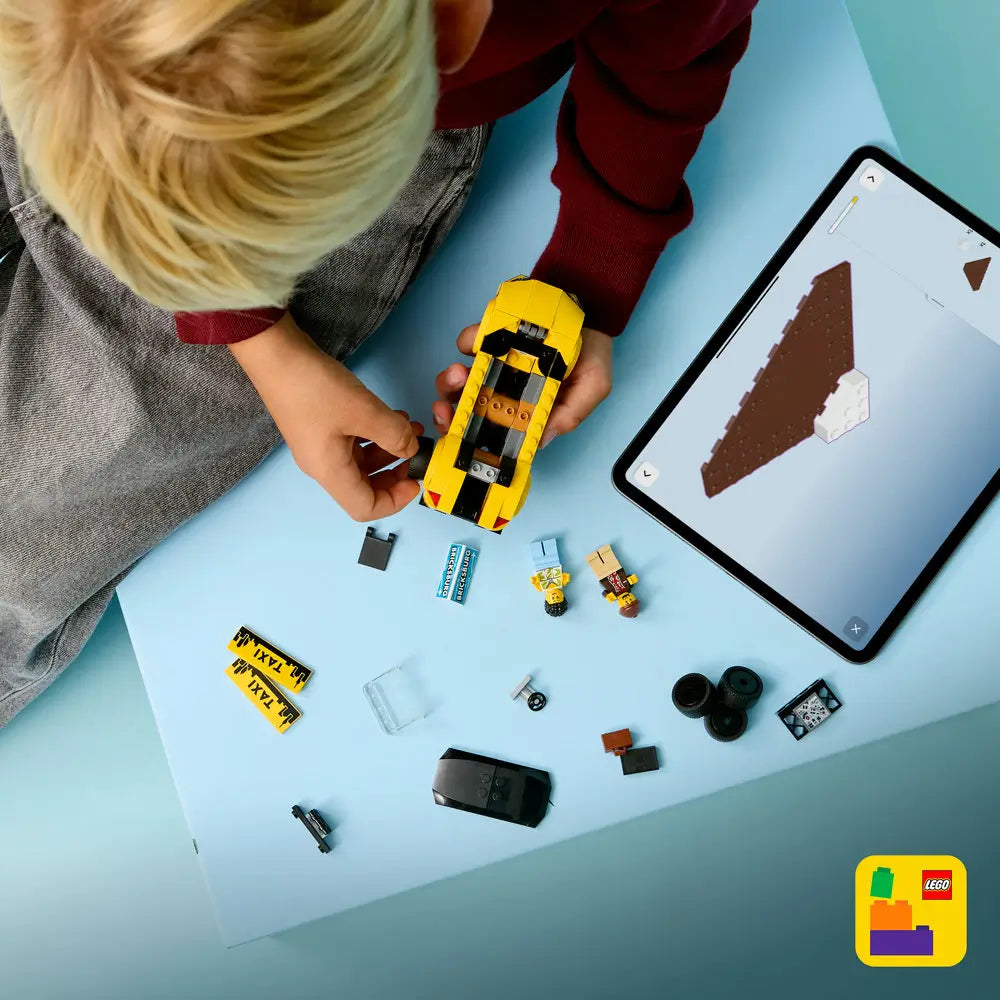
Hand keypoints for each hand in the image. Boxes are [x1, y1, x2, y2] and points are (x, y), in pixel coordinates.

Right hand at [230, 315, 420, 520]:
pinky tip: (391, 416)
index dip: (395, 501)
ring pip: (362, 462)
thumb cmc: (314, 386)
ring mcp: (320, 446)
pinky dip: (375, 434)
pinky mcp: (320, 427)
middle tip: (417, 451)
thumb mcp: (364, 411)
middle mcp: (323, 465)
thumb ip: (395, 435)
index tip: (415, 479)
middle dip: (395, 473)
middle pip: (365, 487)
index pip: (365, 508)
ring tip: (410, 426)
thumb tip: (411, 449)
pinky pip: (353, 442)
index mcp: (330, 471)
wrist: (274, 353)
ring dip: (388, 448)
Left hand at [432, 325, 612, 445]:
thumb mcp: (593, 387)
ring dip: (450, 381)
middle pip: (467, 409)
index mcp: (526, 407)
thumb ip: (570, 414)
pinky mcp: (490, 336)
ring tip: (458, 374)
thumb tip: (539, 440)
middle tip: (446, 409)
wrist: (591, 306)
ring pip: (459, 379)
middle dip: (449, 412)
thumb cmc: (591, 351)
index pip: (494, 429)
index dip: (472, 435)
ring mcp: (495, 363)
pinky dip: (466, 342)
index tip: (461, 434)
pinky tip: (476, 343)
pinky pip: (468, 341)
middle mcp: (506, 389)